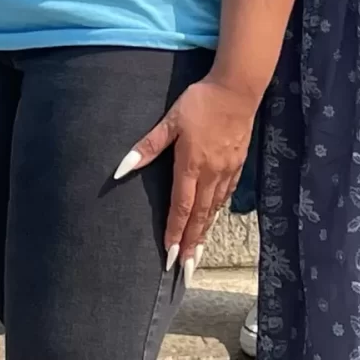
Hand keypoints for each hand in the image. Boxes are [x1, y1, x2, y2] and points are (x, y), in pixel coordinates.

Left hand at [113, 76, 258, 268]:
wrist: (237, 90)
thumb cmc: (200, 103)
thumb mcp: (169, 121)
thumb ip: (147, 146)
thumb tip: (122, 167)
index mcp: (191, 165)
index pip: (181, 207)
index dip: (174, 232)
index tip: (169, 255)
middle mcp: (211, 174)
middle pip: (200, 217)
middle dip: (191, 244)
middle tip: (185, 269)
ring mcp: (226, 171)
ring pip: (214, 209)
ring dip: (205, 233)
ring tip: (197, 253)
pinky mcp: (238, 165)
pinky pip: (225, 196)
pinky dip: (217, 213)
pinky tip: (213, 220)